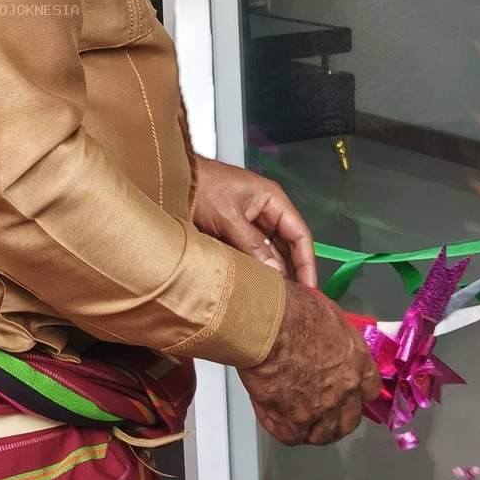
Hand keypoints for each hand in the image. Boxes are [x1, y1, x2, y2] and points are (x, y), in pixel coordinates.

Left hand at [192, 155, 318, 287]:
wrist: (169, 179)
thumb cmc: (198, 183)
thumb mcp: (227, 216)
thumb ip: (252, 244)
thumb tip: (275, 271)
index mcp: (272, 199)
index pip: (300, 235)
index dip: (307, 263)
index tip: (310, 287)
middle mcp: (264, 212)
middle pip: (287, 248)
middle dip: (290, 273)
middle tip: (291, 300)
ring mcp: (249, 224)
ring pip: (268, 255)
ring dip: (269, 273)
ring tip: (272, 297)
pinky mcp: (233, 235)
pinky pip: (250, 256)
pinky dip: (252, 270)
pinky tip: (252, 285)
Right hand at [237, 286, 381, 446]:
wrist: (269, 326)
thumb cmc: (294, 310)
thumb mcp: (327, 312)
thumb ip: (332, 333)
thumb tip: (321, 321)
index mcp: (358, 363)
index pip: (370, 390)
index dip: (357, 393)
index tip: (347, 393)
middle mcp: (346, 391)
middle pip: (349, 420)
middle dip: (337, 419)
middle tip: (320, 412)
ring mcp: (322, 410)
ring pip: (323, 434)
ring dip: (311, 430)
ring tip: (296, 422)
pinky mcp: (294, 421)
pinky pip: (290, 436)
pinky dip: (279, 427)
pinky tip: (271, 416)